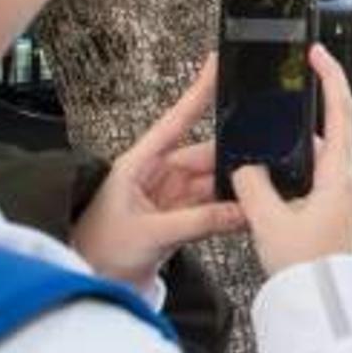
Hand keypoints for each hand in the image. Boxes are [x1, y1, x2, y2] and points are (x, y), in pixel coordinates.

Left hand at [72, 55, 246, 292]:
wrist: (90, 287)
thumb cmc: (98, 252)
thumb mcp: (150, 234)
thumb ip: (197, 222)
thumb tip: (240, 210)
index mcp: (140, 164)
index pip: (176, 120)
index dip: (198, 92)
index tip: (217, 65)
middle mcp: (157, 176)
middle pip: (205, 156)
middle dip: (233, 160)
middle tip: (261, 165)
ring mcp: (171, 198)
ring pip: (213, 184)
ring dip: (233, 190)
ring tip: (257, 194)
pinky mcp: (180, 220)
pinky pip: (212, 209)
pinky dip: (230, 212)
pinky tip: (248, 214)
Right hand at [232, 45, 351, 275]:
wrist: (319, 305)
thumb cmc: (306, 269)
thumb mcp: (268, 220)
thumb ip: (252, 183)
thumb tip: (244, 165)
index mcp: (340, 175)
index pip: (340, 111)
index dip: (330, 76)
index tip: (318, 54)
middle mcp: (348, 182)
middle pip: (325, 132)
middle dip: (298, 117)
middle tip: (280, 100)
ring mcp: (343, 196)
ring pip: (314, 159)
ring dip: (290, 153)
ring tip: (264, 158)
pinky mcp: (333, 210)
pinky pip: (312, 179)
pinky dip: (292, 174)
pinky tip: (270, 187)